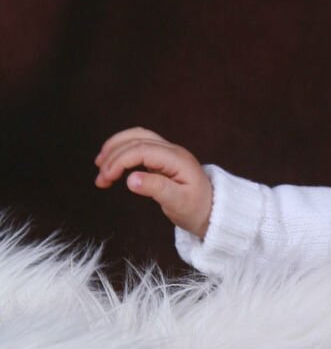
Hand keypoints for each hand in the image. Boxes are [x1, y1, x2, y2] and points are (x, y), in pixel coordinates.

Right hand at [94, 127, 213, 238]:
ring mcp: (167, 152)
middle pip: (136, 140)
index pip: (141, 150)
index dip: (120, 161)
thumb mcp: (178, 203)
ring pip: (136, 137)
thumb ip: (156, 189)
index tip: (106, 178)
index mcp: (177, 159)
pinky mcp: (162, 157)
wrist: (212, 211)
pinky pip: (139, 145)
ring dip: (115, 148)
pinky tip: (112, 163)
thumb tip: (131, 179)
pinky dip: (122, 150)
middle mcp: (172, 150)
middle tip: (100, 178)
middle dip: (113, 156)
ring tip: (99, 165)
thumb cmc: (196, 209)